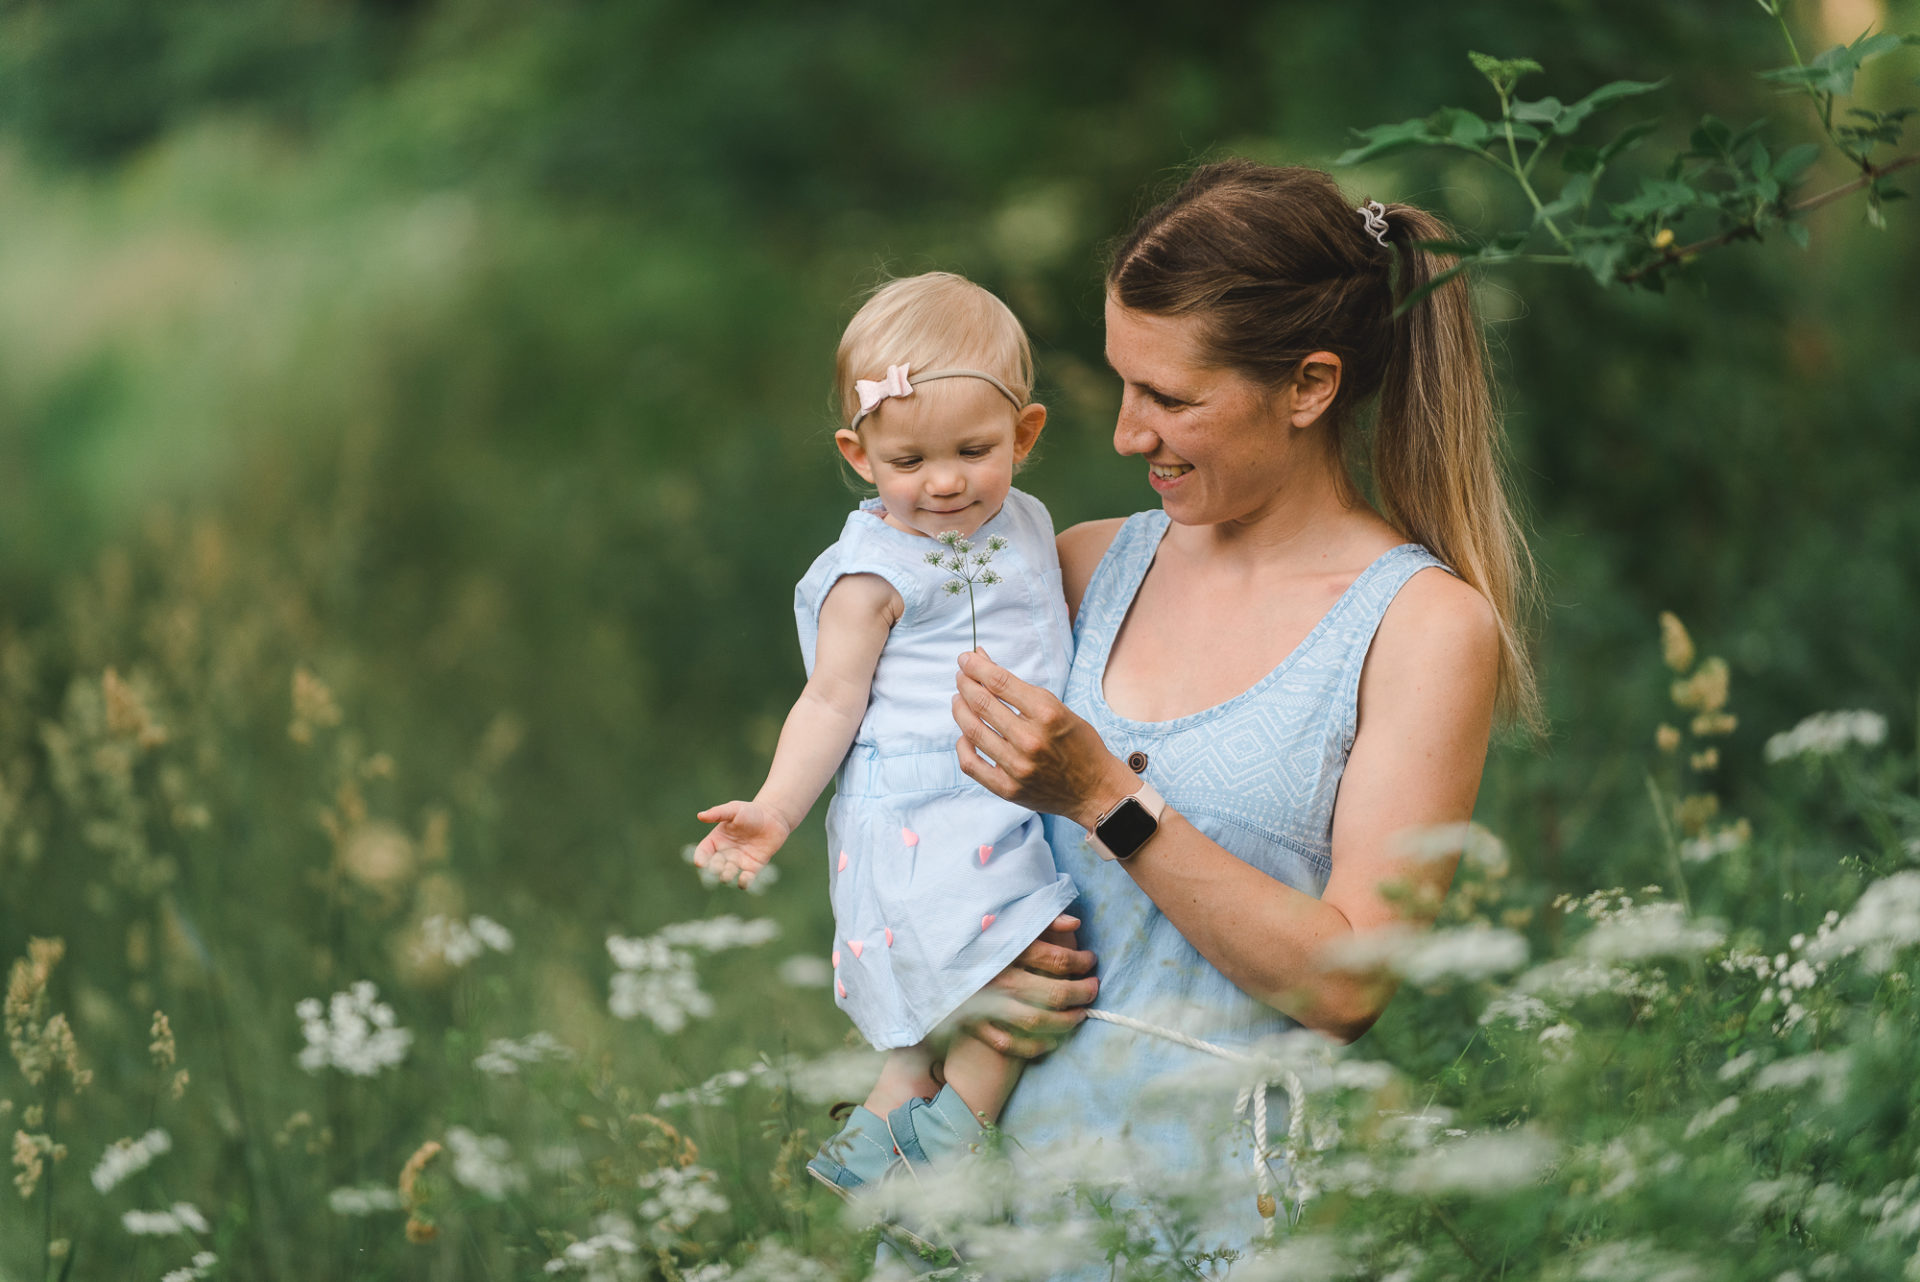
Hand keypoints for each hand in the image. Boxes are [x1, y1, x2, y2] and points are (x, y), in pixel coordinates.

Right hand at [692, 801, 790, 886]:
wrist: (773, 817)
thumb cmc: (751, 811)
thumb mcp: (734, 809)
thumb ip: (718, 813)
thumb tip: (700, 815)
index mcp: (716, 840)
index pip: (703, 852)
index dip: (700, 858)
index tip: (700, 863)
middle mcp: (725, 853)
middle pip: (713, 867)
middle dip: (713, 869)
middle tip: (718, 866)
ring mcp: (738, 861)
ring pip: (727, 875)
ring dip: (726, 876)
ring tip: (728, 872)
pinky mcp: (753, 867)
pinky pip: (745, 880)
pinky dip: (743, 882)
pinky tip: (744, 878)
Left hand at [952, 649, 1136, 828]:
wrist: (1095, 789)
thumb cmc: (1078, 744)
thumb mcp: (1057, 708)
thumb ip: (1019, 688)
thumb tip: (982, 661)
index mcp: (1047, 713)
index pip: (999, 682)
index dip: (976, 666)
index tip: (965, 658)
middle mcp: (1030, 740)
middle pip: (982, 703)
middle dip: (965, 683)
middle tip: (961, 676)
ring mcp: (1017, 767)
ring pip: (971, 730)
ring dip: (960, 709)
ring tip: (959, 700)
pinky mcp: (1008, 789)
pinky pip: (971, 764)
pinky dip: (962, 745)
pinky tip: (965, 735)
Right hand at [957, 914, 1098, 1057]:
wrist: (925, 954)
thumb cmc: (973, 935)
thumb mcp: (1004, 918)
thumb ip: (1040, 919)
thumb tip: (1075, 924)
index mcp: (1005, 948)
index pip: (1056, 960)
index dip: (1081, 962)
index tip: (1090, 961)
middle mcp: (997, 978)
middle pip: (1052, 993)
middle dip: (1081, 993)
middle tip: (1093, 989)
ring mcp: (984, 1004)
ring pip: (1035, 1022)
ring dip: (1065, 1021)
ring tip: (1080, 1014)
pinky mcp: (973, 1024)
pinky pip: (1009, 1044)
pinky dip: (1034, 1047)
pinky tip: (1052, 1041)